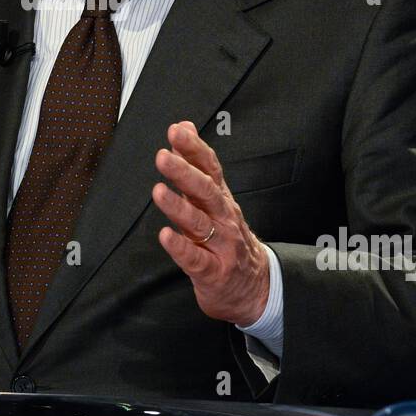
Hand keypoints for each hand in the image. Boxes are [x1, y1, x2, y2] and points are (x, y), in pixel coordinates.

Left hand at [152, 120, 269, 326]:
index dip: (194, 149)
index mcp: (221, 199)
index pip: (210, 168)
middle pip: (206, 192)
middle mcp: (223, 219)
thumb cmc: (228, 239)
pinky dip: (180, 247)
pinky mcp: (213, 272)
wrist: (257, 287)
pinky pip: (196, 259)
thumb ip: (196, 165)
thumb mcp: (215, 200)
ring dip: (178, 206)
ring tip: (158, 191)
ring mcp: (221, 246)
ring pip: (199, 223)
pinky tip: (166, 236)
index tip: (177, 131)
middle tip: (163, 157)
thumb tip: (183, 127)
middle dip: (184, 172)